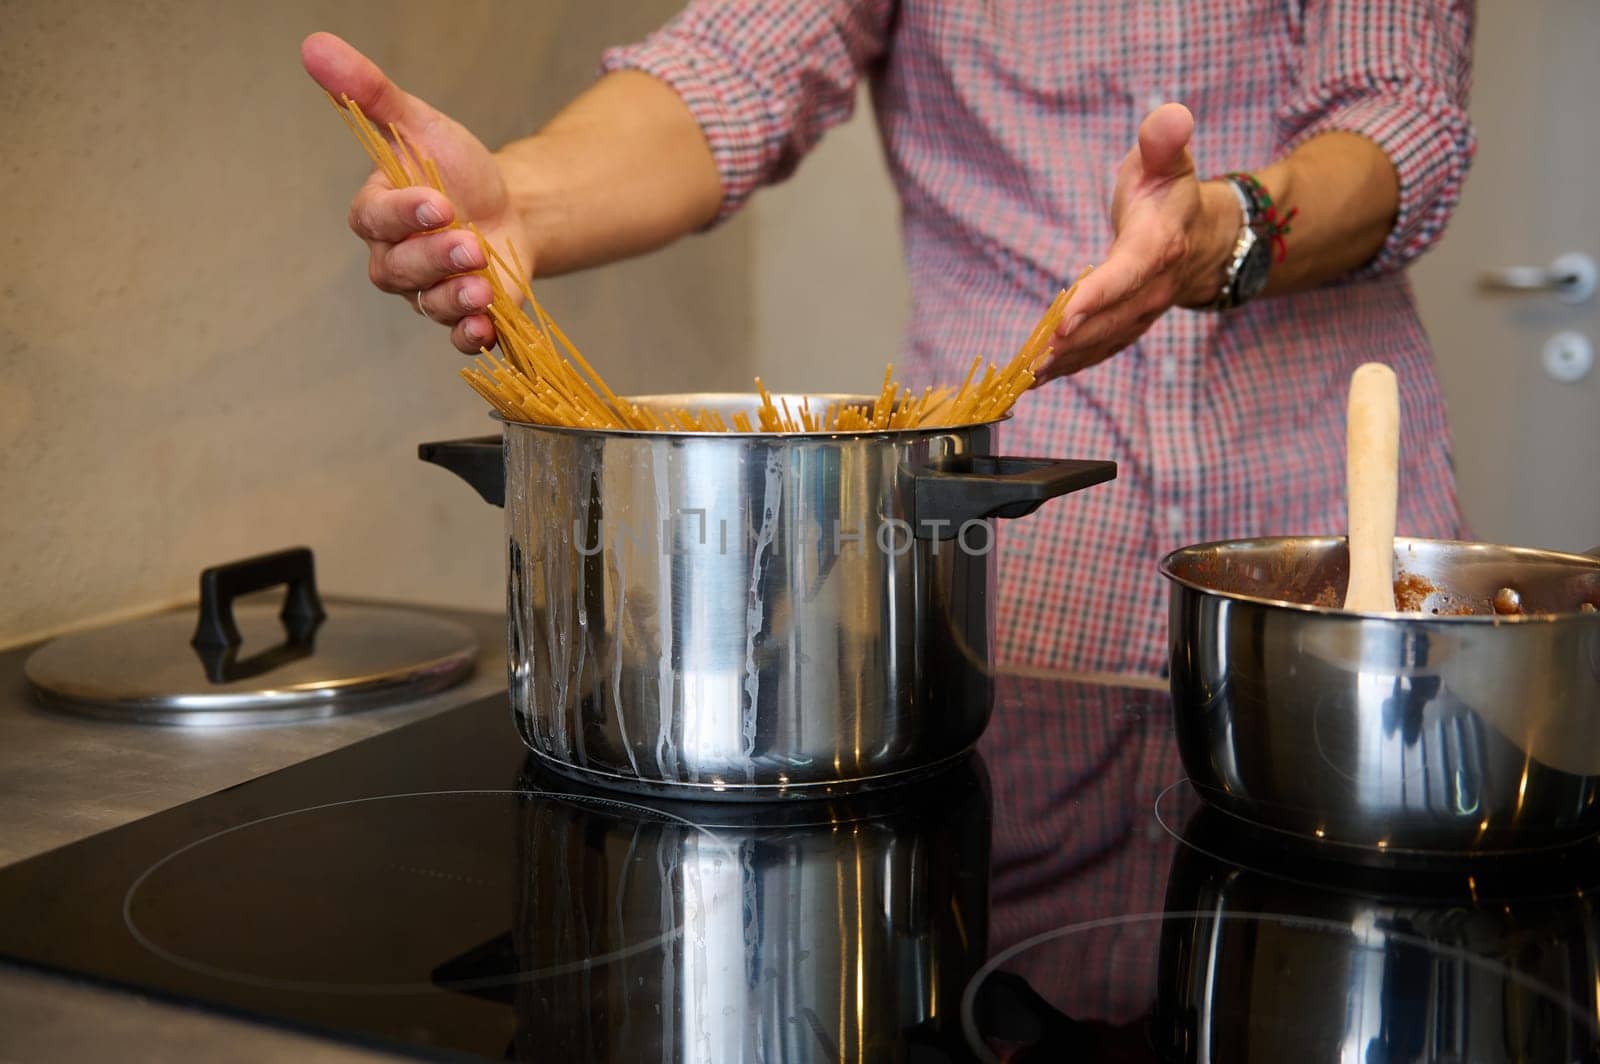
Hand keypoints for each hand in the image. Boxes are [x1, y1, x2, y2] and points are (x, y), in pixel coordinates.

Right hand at [301, 32, 527, 352]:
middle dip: (434, 257)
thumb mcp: (419, 123)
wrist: (512, 206)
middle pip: (397, 270)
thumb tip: (314, 45)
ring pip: (427, 303)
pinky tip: (485, 326)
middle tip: (470, 242)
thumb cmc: (457, 167)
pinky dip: (469, 336)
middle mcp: (395, 259)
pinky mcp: (463, 315)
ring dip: (455, 296)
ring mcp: (428, 291)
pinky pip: (455, 337)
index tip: (438, 202)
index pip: (372, 221)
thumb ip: (369, 92)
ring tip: (484, 281)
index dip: (402, 215)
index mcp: (378, 214)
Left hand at [1033, 104, 1236, 383]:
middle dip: (1071, 341)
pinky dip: (1068, 367)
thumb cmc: (1171, 190)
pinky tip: (1034, 380)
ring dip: (1065, 362)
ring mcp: (1144, 311)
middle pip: (1110, 319)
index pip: (1127, 274)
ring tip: (1024, 377)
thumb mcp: (1170, 158)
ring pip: (1103, 341)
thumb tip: (1170, 117)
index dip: (1096, 297)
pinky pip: (1100, 350)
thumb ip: (1165, 139)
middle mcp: (1154, 286)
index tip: (1063, 318)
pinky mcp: (1129, 325)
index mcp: (1159, 244)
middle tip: (1030, 359)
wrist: (1204, 235)